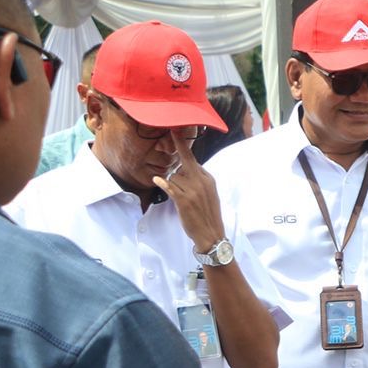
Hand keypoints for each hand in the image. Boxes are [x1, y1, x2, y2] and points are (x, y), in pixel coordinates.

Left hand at [153, 130, 226, 251]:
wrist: (211, 235)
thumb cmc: (208, 215)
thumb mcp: (210, 194)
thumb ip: (200, 180)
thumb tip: (187, 168)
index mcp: (208, 179)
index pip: (193, 161)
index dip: (183, 148)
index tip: (176, 132)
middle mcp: (201, 181)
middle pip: (183, 164)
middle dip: (177, 152)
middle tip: (171, 135)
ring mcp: (193, 190)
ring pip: (174, 177)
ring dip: (172, 185)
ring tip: (182, 199)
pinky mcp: (184, 200)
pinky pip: (169, 186)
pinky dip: (162, 183)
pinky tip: (157, 180)